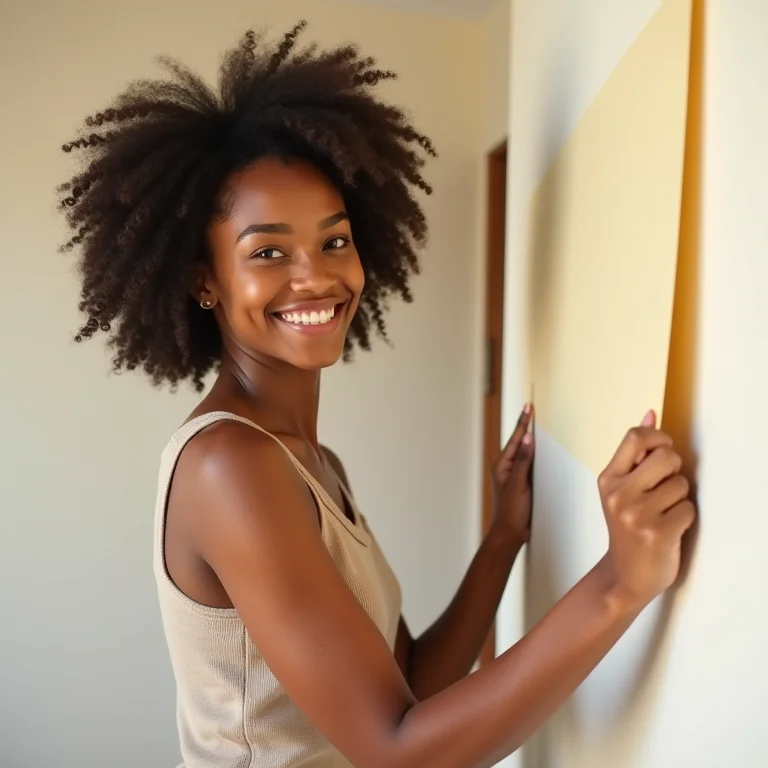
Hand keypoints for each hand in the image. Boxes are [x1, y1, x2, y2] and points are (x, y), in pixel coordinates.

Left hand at [490, 402, 534, 546]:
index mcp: (502, 465)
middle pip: (518, 443)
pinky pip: (528, 464)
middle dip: (525, 426)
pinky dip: (534, 455)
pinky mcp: (520, 483)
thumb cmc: (511, 511)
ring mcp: (513, 475)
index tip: (528, 406)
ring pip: (523, 453)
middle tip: (531, 409)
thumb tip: (528, 438)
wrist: (510, 533)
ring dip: (529, 440)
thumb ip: (524, 461)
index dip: (523, 422)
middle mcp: (506, 468)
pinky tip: (539, 452)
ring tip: (534, 424)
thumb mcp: (519, 484)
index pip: (516, 439)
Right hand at [598, 410, 695, 606]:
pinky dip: (684, 518)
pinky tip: (669, 528)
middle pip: (665, 456)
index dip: (659, 439)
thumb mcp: (622, 487)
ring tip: (664, 512)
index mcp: (607, 479)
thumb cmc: (627, 527)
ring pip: (681, 484)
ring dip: (680, 498)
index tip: (662, 452)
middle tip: (665, 486)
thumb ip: (636, 452)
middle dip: (674, 469)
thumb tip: (650, 415)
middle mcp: (617, 494)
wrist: (625, 575)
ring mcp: (636, 514)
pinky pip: (688, 508)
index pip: (636, 437)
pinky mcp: (657, 533)